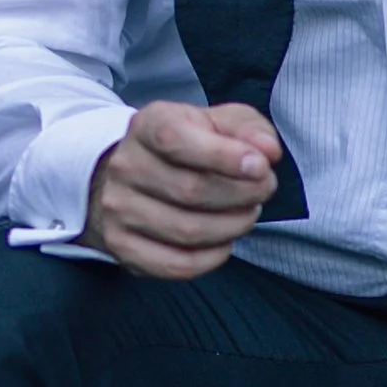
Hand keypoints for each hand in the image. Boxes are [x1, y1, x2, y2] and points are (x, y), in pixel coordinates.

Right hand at [85, 98, 279, 279]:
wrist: (135, 175)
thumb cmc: (187, 146)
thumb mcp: (217, 123)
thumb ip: (247, 129)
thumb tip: (268, 151)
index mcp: (147, 125)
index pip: (176, 140)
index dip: (224, 156)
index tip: (261, 167)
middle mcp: (125, 166)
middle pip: (190, 190)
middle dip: (241, 194)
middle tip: (264, 191)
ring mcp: (118, 208)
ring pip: (186, 230)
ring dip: (231, 226)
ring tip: (247, 214)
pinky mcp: (122, 246)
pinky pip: (175, 264)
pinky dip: (211, 258)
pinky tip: (225, 242)